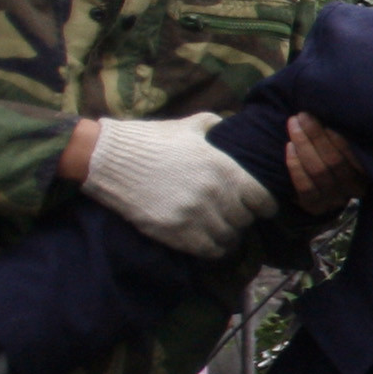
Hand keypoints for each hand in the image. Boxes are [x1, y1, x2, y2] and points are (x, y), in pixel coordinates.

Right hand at [82, 112, 276, 258]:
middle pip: (245, 220)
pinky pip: (209, 251)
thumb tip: (226, 122)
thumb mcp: (186, 126)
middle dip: (241, 219)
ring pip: (228, 238)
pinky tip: (208, 242)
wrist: (108, 158)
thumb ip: (212, 125)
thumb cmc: (149, 140)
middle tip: (232, 217)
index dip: (264, 206)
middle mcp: (215, 193)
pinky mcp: (176, 232)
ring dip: (227, 235)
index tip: (260, 208)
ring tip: (220, 230)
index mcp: (223, 168)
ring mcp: (196, 215)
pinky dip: (213, 249)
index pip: (262, 199)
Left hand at [285, 113, 365, 214]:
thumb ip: (348, 134)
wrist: (321, 189)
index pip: (356, 157)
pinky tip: (289, 146)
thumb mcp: (349, 147)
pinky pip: (304, 186)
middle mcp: (354, 189)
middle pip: (334, 162)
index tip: (327, 117)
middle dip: (316, 136)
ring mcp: (334, 200)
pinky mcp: (314, 206)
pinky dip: (296, 165)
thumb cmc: (336, 155)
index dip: (340, 138)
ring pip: (318, 172)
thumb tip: (338, 107)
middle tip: (303, 115)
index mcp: (369, 173)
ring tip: (293, 124)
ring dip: (303, 145)